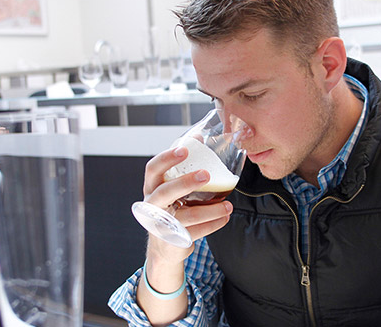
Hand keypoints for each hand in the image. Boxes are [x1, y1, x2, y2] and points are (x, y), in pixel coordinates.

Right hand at [142, 146, 232, 262]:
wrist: (165, 246)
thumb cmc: (171, 208)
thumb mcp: (172, 186)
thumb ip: (183, 164)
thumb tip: (198, 136)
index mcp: (152, 187)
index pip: (153, 169)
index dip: (166, 159)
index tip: (184, 150)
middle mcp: (153, 206)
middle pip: (165, 192)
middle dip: (185, 182)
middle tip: (206, 175)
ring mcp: (162, 225)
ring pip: (187, 215)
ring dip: (211, 210)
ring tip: (228, 205)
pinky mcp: (175, 240)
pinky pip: (197, 232)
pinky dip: (214, 224)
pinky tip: (224, 217)